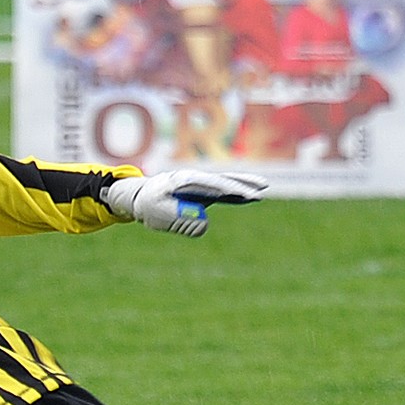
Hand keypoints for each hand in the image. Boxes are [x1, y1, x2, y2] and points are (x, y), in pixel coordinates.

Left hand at [104, 168, 270, 236]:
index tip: (244, 194)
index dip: (229, 189)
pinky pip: (223, 192)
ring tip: (264, 187)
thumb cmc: (149, 204)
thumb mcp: (159, 215)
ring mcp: (200, 185)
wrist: (141, 196)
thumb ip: (180, 220)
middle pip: (223, 180)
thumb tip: (205, 226)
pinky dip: (236, 194)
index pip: (211, 184)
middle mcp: (195, 179)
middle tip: (262, 189)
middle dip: (242, 184)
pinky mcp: (202, 193)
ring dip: (244, 185)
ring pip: (226, 183)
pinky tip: (250, 197)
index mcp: (184, 180)